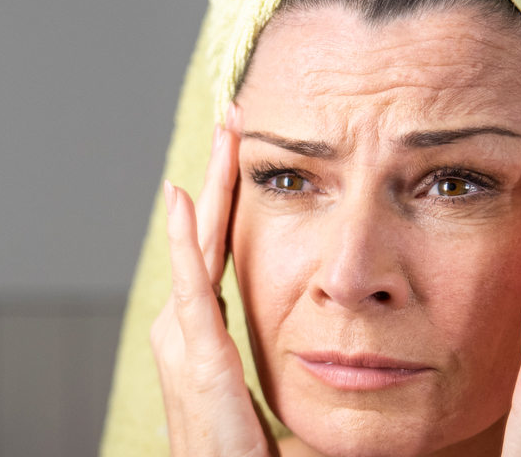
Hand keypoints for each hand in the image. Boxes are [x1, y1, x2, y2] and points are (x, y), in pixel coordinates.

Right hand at [151, 105, 272, 456]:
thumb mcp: (266, 403)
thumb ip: (291, 368)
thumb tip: (339, 349)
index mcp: (199, 340)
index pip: (216, 252)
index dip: (228, 200)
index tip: (245, 150)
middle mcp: (181, 333)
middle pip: (204, 236)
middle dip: (218, 175)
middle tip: (234, 118)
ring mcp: (182, 342)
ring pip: (197, 246)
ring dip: (209, 187)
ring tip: (224, 135)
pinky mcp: (197, 358)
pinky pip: (191, 286)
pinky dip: (186, 241)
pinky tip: (184, 200)